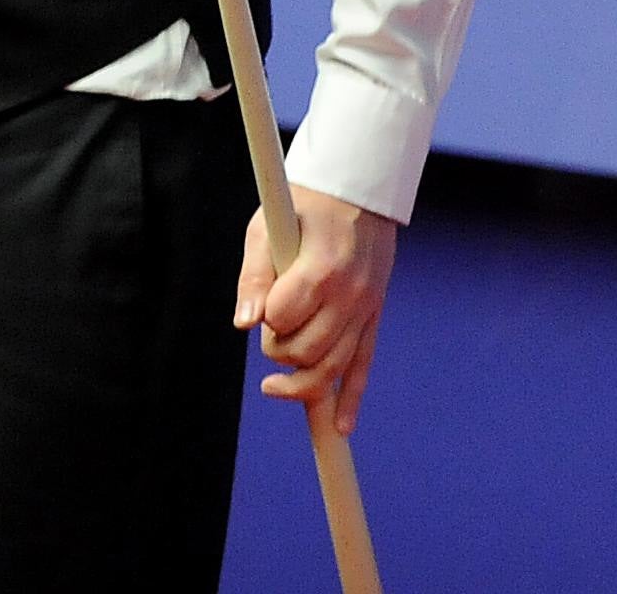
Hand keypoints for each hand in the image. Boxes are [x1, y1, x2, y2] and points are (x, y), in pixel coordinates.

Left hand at [234, 186, 398, 432]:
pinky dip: (351, 399)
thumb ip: (253, 276)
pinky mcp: (373, 317)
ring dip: (303, 385)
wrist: (358, 191)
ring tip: (274, 386)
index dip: (267, 319)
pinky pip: (364, 366)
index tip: (264, 306)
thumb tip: (243, 325)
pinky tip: (338, 425)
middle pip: (310, 351)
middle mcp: (349, 297)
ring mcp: (366, 310)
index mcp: (321, 270)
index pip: (285, 319)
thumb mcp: (267, 227)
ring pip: (335, 368)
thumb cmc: (303, 206)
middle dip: (280, 351)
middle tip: (270, 330)